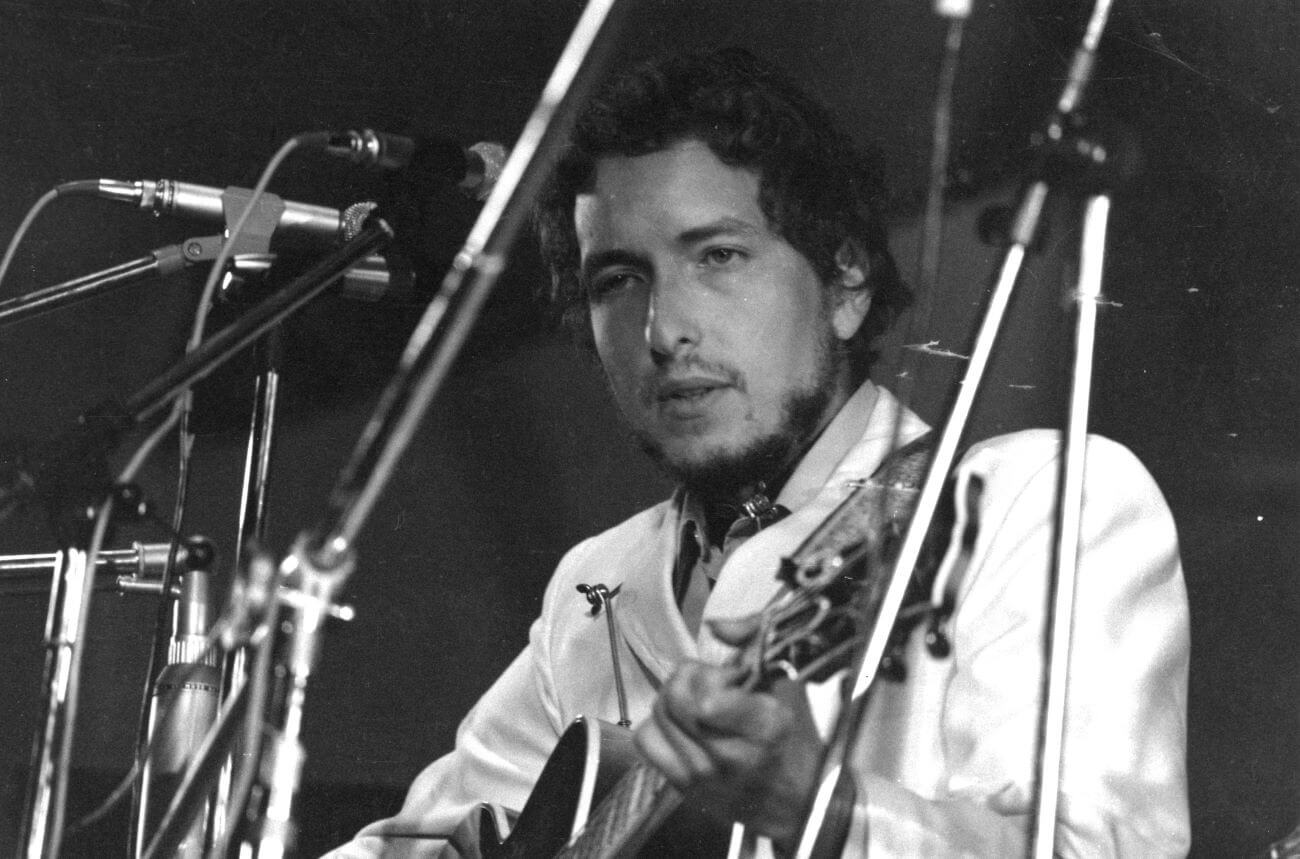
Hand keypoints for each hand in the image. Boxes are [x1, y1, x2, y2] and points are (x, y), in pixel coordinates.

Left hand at [633, 617, 823, 853]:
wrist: (796, 804)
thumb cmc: (796, 740)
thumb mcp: (789, 687)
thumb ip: (754, 642)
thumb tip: (716, 626)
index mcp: (763, 728)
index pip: (706, 695)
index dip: (715, 675)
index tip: (735, 680)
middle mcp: (728, 756)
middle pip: (675, 697)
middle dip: (691, 678)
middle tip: (714, 687)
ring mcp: (702, 776)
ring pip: (658, 714)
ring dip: (674, 699)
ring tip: (699, 706)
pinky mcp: (682, 787)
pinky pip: (646, 739)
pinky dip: (659, 724)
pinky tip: (682, 727)